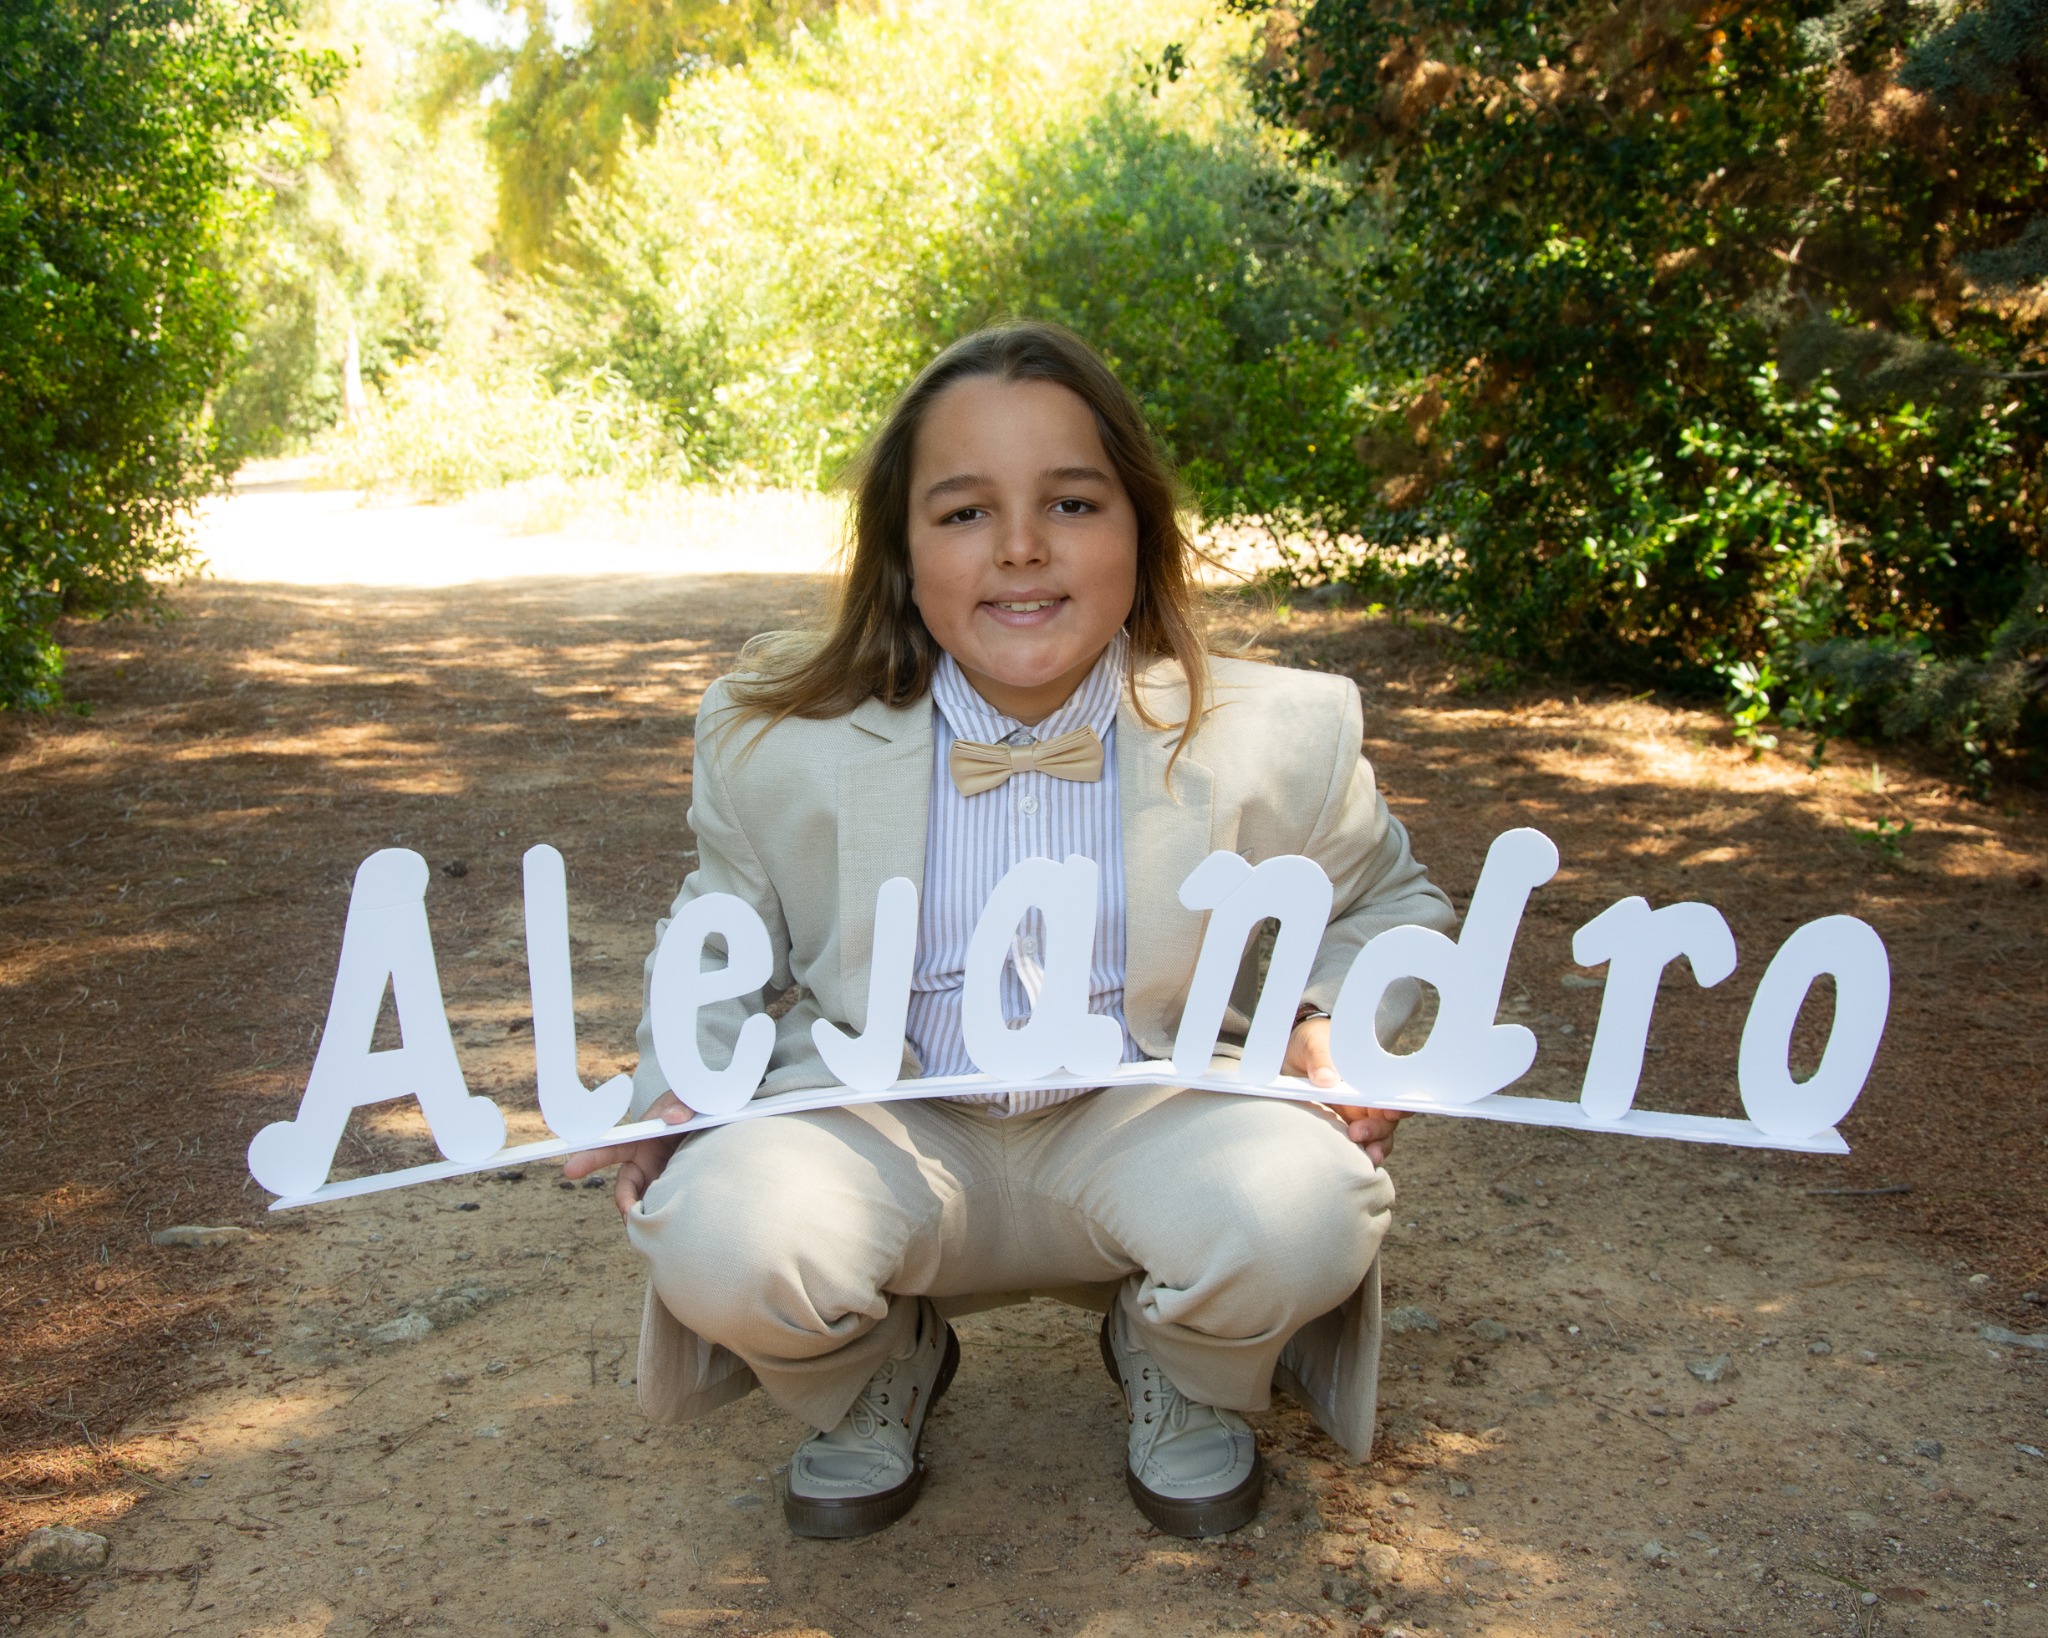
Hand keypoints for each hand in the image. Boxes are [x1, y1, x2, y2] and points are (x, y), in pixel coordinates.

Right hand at [561, 1091, 693, 1223]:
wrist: (715, 1123)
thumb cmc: (692, 1108)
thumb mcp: (687, 1101)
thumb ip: (680, 1106)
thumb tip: (673, 1118)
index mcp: (639, 1139)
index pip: (609, 1149)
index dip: (589, 1158)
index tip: (570, 1170)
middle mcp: (644, 1163)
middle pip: (625, 1188)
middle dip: (625, 1204)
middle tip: (630, 1218)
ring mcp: (659, 1179)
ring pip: (646, 1203)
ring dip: (647, 1216)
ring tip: (655, 1228)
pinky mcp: (674, 1191)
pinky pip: (665, 1207)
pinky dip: (665, 1217)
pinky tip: (676, 1227)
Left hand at [1283, 1014, 1407, 1167]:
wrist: (1286, 1055)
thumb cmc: (1309, 1043)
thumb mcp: (1312, 1042)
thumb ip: (1319, 1058)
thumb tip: (1326, 1079)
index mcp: (1369, 1076)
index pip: (1394, 1092)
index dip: (1398, 1104)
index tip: (1391, 1112)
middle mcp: (1367, 1099)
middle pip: (1386, 1121)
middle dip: (1378, 1130)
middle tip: (1357, 1133)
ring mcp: (1354, 1117)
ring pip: (1375, 1139)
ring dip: (1373, 1148)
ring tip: (1366, 1157)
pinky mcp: (1338, 1130)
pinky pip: (1353, 1148)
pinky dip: (1355, 1157)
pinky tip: (1352, 1165)